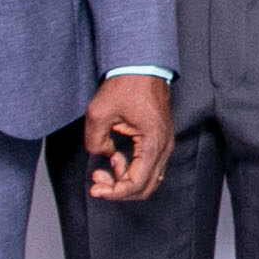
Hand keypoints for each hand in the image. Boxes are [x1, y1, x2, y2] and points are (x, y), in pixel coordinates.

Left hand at [82, 72, 174, 201]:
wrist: (142, 65)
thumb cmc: (125, 85)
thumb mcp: (98, 113)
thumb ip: (95, 141)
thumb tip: (102, 154)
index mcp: (152, 144)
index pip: (137, 184)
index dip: (114, 193)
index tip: (95, 189)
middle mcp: (163, 147)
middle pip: (145, 187)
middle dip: (118, 191)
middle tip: (97, 183)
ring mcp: (164, 144)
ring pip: (148, 179)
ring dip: (124, 182)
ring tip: (102, 171)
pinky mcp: (158, 140)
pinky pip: (148, 167)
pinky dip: (130, 171)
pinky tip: (114, 160)